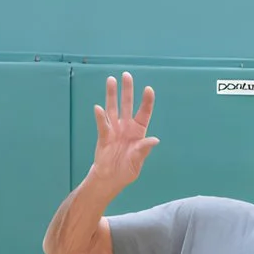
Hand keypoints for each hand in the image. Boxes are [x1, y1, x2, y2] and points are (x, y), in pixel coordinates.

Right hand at [90, 72, 156, 191]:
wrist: (110, 179)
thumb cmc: (126, 169)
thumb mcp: (138, 161)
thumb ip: (144, 149)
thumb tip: (155, 140)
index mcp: (138, 132)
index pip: (143, 113)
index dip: (146, 101)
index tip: (148, 89)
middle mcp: (126, 127)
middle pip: (127, 105)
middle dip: (127, 90)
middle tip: (126, 75)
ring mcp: (114, 130)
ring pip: (112, 109)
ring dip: (111, 95)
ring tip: (111, 80)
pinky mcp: (103, 137)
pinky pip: (102, 125)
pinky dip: (100, 117)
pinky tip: (98, 108)